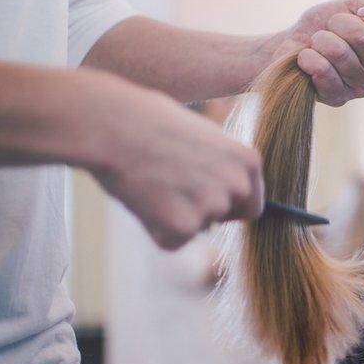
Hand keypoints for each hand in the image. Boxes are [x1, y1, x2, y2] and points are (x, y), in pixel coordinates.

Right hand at [88, 74, 263, 248]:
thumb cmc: (150, 121)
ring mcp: (212, 207)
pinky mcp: (183, 227)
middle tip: (169, 187)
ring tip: (151, 183)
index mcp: (248, 160)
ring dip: (174, 217)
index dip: (227, 205)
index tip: (204, 198)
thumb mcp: (202, 135)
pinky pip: (171, 242)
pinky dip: (154, 230)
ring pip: (196, 229)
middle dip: (201, 211)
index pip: (251, 203)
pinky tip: (141, 200)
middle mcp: (237, 184)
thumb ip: (222, 164)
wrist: (111, 124)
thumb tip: (227, 188)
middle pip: (224, 218)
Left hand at [270, 0, 363, 106]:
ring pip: (341, 54)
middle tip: (330, 27)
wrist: (291, 44)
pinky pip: (324, 73)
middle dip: (340, 24)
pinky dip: (309, 59)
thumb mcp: (354, 8)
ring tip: (316, 43)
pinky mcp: (337, 99)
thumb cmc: (325, 25)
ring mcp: (360, 88)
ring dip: (321, 41)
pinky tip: (306, 58)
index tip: (360, 11)